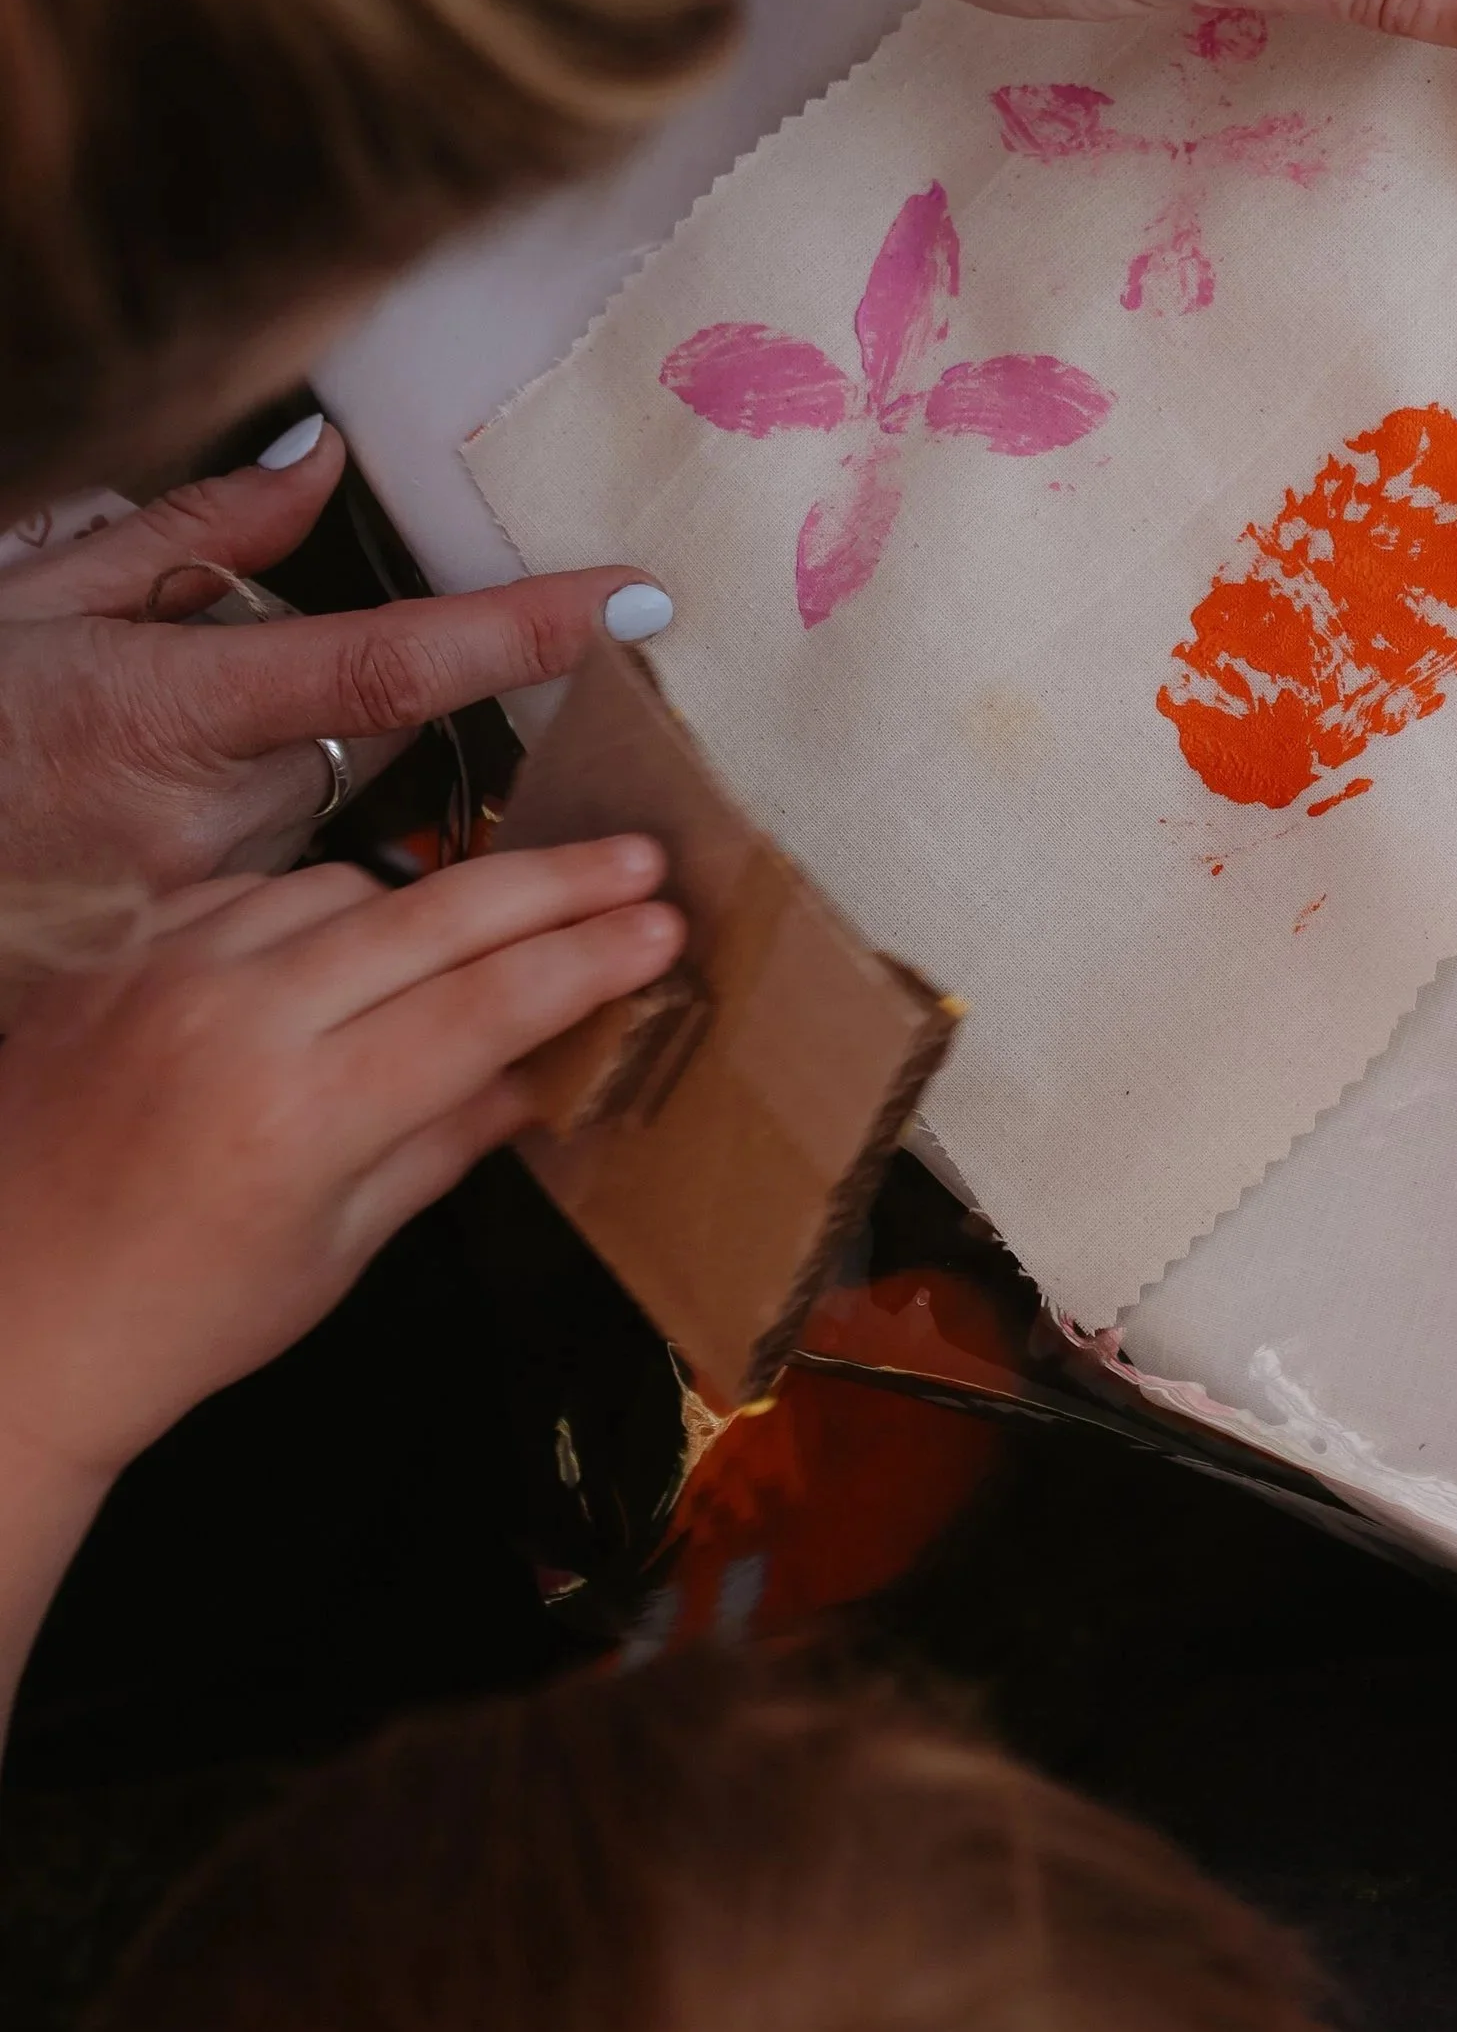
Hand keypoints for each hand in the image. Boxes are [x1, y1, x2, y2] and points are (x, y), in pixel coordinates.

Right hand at [0, 424, 673, 895]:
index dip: (521, 631)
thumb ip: (190, 538)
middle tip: (252, 698)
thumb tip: (316, 457)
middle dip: (354, 709)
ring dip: (298, 798)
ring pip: (328, 831)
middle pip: (372, 746)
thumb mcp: (40, 599)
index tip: (633, 601)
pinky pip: (278, 908)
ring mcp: (192, 919)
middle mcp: (195, 821)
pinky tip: (168, 853)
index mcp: (166, 708)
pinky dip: (258, 875)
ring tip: (171, 786)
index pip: (389, 660)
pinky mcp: (183, 979)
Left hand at [0, 838, 681, 1493]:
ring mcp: (168, 969)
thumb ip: (453, 1136)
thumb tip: (560, 1061)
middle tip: (640, 854)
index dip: (592, 958)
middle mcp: (238, 1020)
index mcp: (305, 1117)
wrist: (4, 1324)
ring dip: (428, 899)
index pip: (489, 1003)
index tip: (666, 926)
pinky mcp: (118, 950)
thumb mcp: (341, 1249)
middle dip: (557, 880)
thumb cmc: (182, 1320)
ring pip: (347, 884)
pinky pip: (251, 890)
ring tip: (485, 929)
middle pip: (439, 912)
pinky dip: (313, 909)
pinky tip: (342, 944)